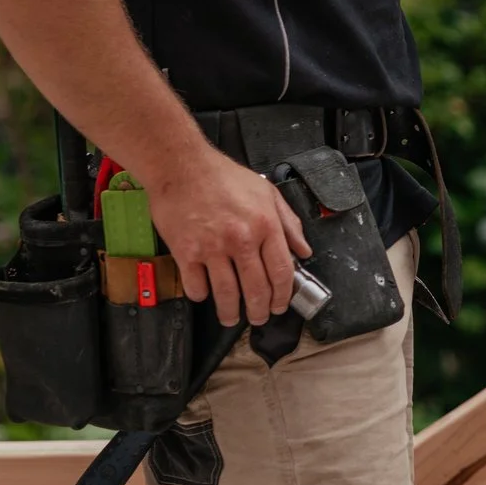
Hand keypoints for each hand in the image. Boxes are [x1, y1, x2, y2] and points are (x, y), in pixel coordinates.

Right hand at [139, 147, 311, 325]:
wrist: (182, 166)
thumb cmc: (224, 177)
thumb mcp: (267, 193)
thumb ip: (289, 223)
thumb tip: (303, 251)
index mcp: (265, 225)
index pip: (281, 272)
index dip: (283, 296)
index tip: (280, 305)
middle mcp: (242, 239)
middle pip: (256, 289)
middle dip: (260, 311)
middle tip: (259, 318)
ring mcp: (212, 248)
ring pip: (227, 294)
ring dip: (230, 312)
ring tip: (231, 318)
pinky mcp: (185, 252)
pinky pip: (196, 286)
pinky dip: (201, 295)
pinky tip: (204, 294)